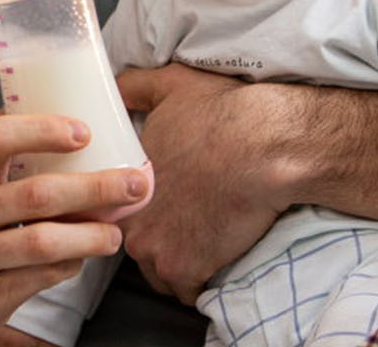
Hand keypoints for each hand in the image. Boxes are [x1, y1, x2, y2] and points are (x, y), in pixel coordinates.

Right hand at [0, 113, 149, 346]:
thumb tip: (60, 120)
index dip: (44, 130)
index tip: (84, 131)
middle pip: (35, 193)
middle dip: (95, 186)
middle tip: (135, 182)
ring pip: (42, 241)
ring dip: (91, 235)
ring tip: (115, 230)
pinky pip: (40, 276)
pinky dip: (70, 264)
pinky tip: (83, 255)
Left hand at [114, 64, 287, 303]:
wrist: (263, 147)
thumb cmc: (221, 114)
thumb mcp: (170, 85)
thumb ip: (135, 87)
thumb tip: (114, 86)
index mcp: (118, 185)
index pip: (115, 213)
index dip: (140, 211)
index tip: (164, 205)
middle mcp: (129, 223)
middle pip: (138, 245)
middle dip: (160, 238)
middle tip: (187, 223)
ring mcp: (155, 251)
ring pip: (160, 272)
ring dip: (179, 263)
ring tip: (203, 242)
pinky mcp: (186, 272)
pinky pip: (187, 292)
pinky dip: (202, 282)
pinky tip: (217, 260)